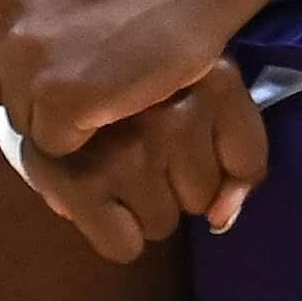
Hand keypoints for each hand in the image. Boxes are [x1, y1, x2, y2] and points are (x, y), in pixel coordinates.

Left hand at [0, 0, 247, 156]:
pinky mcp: (58, 95)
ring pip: (15, 118)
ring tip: (95, 72)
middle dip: (18, 87)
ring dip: (53, 110)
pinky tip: (110, 93)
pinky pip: (51, 142)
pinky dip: (84, 130)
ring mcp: (22, 49)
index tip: (35, 43)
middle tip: (70, 62)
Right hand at [15, 63, 270, 263]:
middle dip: (174, 183)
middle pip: (201, 197)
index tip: (191, 140)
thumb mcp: (207, 91)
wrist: (54, 54)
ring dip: (141, 207)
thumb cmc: (137, 77)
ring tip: (115, 166)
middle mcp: (175, 113)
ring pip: (162, 223)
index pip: (247, 163)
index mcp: (214, 79)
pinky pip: (123, 246)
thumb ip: (240, 156)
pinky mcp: (81, 181)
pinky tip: (97, 197)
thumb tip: (223, 219)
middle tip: (140, 147)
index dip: (218, 164)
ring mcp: (128, 150)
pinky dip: (114, 235)